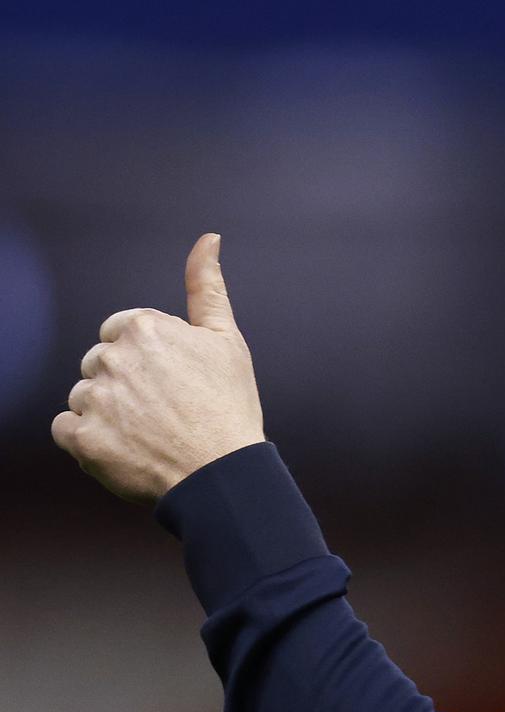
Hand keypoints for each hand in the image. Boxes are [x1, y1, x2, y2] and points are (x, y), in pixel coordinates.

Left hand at [51, 233, 266, 504]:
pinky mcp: (81, 437)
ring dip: (107, 412)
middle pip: (100, 364)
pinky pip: (66, 429)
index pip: (121, 332)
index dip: (149, 358)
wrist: (222, 472)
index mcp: (143, 327)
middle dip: (125, 383)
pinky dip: (89, 439)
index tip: (173, 381)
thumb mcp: (226, 338)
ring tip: (148, 431)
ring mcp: (94, 399)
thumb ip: (207, 285)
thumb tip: (209, 238)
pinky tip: (124, 446)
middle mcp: (112, 357)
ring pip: (83, 396)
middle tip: (165, 409)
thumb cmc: (228, 404)